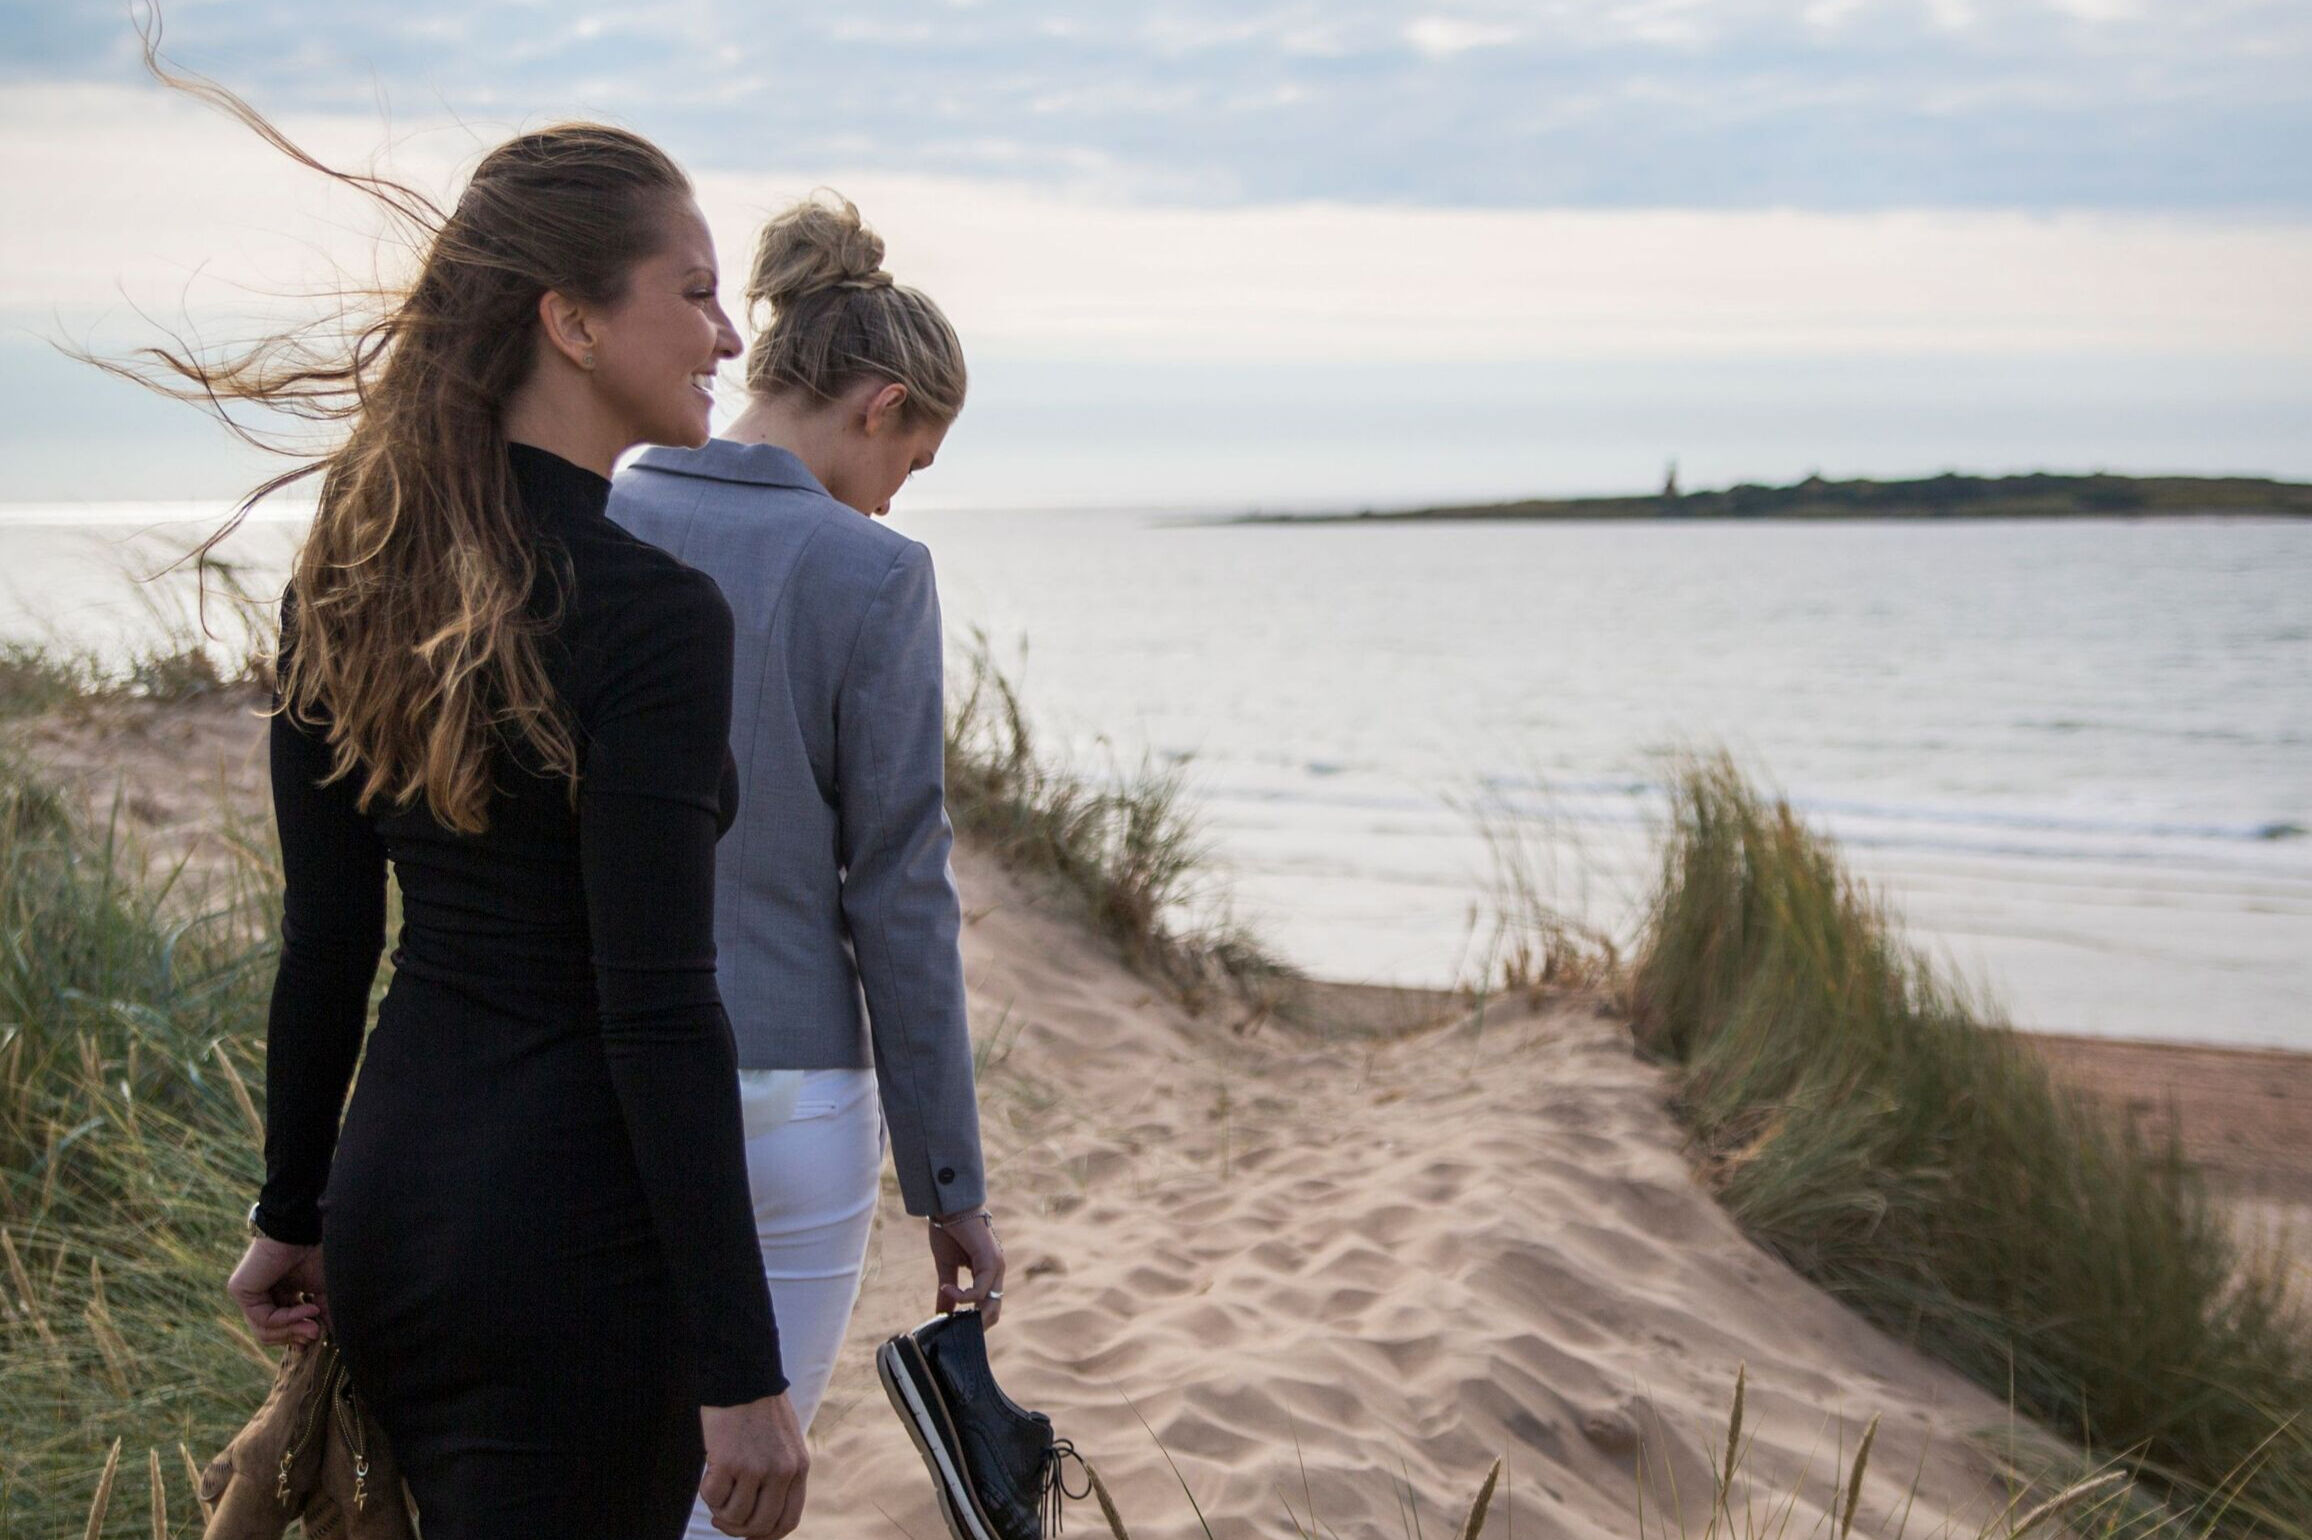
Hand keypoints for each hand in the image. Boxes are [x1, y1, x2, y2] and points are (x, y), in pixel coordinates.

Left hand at [226, 1238, 327, 1345]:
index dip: (299, 1337)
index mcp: (281, 1293)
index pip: (282, 1326)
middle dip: (297, 1337)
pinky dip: (287, 1319)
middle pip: (272, 1333)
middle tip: (317, 1335)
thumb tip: (327, 1339)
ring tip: (314, 1326)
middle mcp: (262, 1293)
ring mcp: (249, 1293)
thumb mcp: (325, 1291)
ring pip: (265, 1331)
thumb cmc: (319, 1253)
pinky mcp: (241, 1290)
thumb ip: (324, 1315)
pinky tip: (308, 1309)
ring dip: (293, 1331)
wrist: (305, 1230)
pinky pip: (263, 1319)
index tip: (319, 1341)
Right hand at [699, 1393, 807, 1537]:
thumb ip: (781, 1476)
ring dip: (720, 1509)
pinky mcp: (729, 1461)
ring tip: (717, 1488)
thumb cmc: (759, 1409)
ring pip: (734, 1516)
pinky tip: (710, 1472)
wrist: (742, 1376)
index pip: (787, 1521)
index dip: (765, 1535)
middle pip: (760, 1527)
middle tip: (722, 1517)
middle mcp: (782, 1472)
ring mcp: (756, 1468)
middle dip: (737, 1528)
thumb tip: (760, 1519)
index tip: (747, 1532)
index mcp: (799, 1467)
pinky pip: (713, 1498)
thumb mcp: (785, 1443)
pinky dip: (707, 1492)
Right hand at [929, 1208, 1005, 1327]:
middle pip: (994, 1311)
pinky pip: (978, 1292)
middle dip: (975, 1325)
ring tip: (948, 1310)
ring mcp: (996, 1267)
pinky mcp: (990, 1262)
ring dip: (969, 1315)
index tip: (956, 1328)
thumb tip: (941, 1315)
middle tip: (953, 1329)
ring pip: (991, 1305)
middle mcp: (996, 1271)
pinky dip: (961, 1296)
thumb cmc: (949, 1232)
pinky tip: (946, 1288)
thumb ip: (948, 1293)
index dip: (975, 1321)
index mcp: (988, 1273)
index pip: (989, 1306)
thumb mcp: (946, 1268)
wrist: (949, 1207)